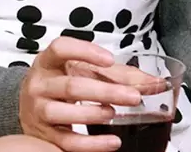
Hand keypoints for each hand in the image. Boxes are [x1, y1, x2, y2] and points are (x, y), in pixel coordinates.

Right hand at [18, 37, 140, 151]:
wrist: (32, 107)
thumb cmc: (64, 82)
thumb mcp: (87, 72)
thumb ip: (122, 76)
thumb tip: (158, 84)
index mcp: (49, 61)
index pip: (61, 48)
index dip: (85, 52)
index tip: (110, 59)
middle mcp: (39, 84)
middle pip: (71, 86)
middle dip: (105, 92)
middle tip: (133, 97)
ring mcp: (38, 110)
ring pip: (62, 113)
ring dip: (92, 114)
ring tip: (114, 114)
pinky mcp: (43, 135)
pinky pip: (66, 141)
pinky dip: (91, 144)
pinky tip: (111, 142)